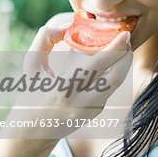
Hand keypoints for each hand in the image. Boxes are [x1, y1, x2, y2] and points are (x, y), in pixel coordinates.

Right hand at [4, 25, 132, 139]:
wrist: (33, 130)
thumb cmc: (30, 94)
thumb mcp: (31, 65)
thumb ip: (45, 39)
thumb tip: (66, 26)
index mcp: (63, 88)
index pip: (95, 66)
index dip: (114, 50)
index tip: (124, 35)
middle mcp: (80, 102)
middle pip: (115, 78)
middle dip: (125, 56)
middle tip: (126, 39)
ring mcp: (90, 110)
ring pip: (116, 85)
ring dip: (123, 64)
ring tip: (122, 49)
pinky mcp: (95, 113)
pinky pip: (109, 89)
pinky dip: (113, 73)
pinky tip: (111, 63)